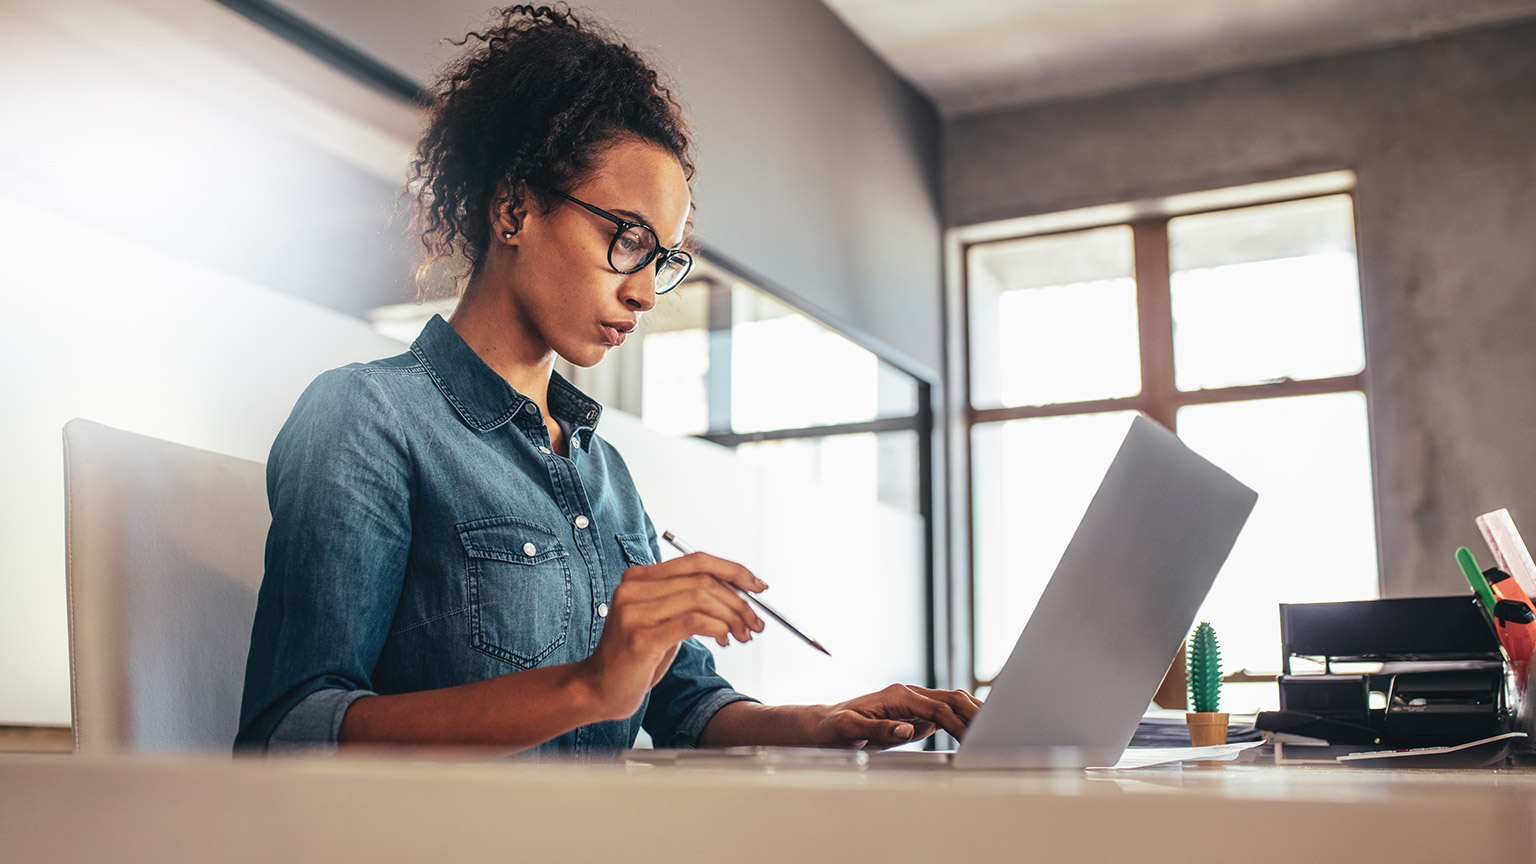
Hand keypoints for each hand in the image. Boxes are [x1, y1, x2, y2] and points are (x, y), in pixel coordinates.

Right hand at [579, 552, 766, 719]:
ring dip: (733, 617)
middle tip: (757, 623)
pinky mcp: (641, 636)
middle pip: (703, 579)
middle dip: (739, 601)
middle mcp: (634, 587)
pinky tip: (725, 640)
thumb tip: (739, 593)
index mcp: (639, 577)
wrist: (598, 690)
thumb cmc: (635, 657)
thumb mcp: (662, 621)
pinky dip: (719, 628)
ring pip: (701, 598)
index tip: (758, 587)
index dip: (733, 570)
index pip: (696, 561)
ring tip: (743, 636)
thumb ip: (688, 601)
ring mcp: (634, 611)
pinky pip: (693, 621)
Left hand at [809, 684, 981, 749]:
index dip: (958, 724)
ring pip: (951, 701)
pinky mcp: (913, 713)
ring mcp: (912, 702)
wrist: (823, 724)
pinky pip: (944, 711)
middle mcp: (907, 694)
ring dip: (973, 712)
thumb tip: (908, 729)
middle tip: (997, 732)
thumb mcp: (850, 731)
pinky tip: (976, 728)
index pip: (938, 708)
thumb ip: (879, 729)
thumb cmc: (833, 728)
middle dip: (975, 713)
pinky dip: (962, 717)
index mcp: (896, 696)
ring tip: (995, 728)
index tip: (974, 739)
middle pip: (952, 698)